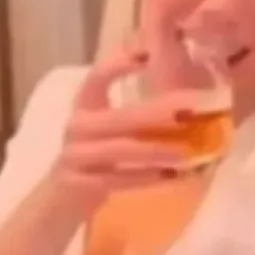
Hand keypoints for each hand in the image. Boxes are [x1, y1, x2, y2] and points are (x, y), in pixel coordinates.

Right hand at [50, 46, 191, 206]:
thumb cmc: (95, 157)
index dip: (120, 64)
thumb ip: (138, 114)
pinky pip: (118, 179)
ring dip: (158, 150)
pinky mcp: (79, 184)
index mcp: (84, 106)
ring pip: (121, 149)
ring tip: (188, 152)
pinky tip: (173, 177)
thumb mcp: (108, 129)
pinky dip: (147, 178)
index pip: (97, 77)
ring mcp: (75, 156)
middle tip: (194, 110)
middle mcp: (77, 126)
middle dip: (160, 112)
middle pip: (121, 117)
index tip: (149, 55)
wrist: (60, 199)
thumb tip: (185, 100)